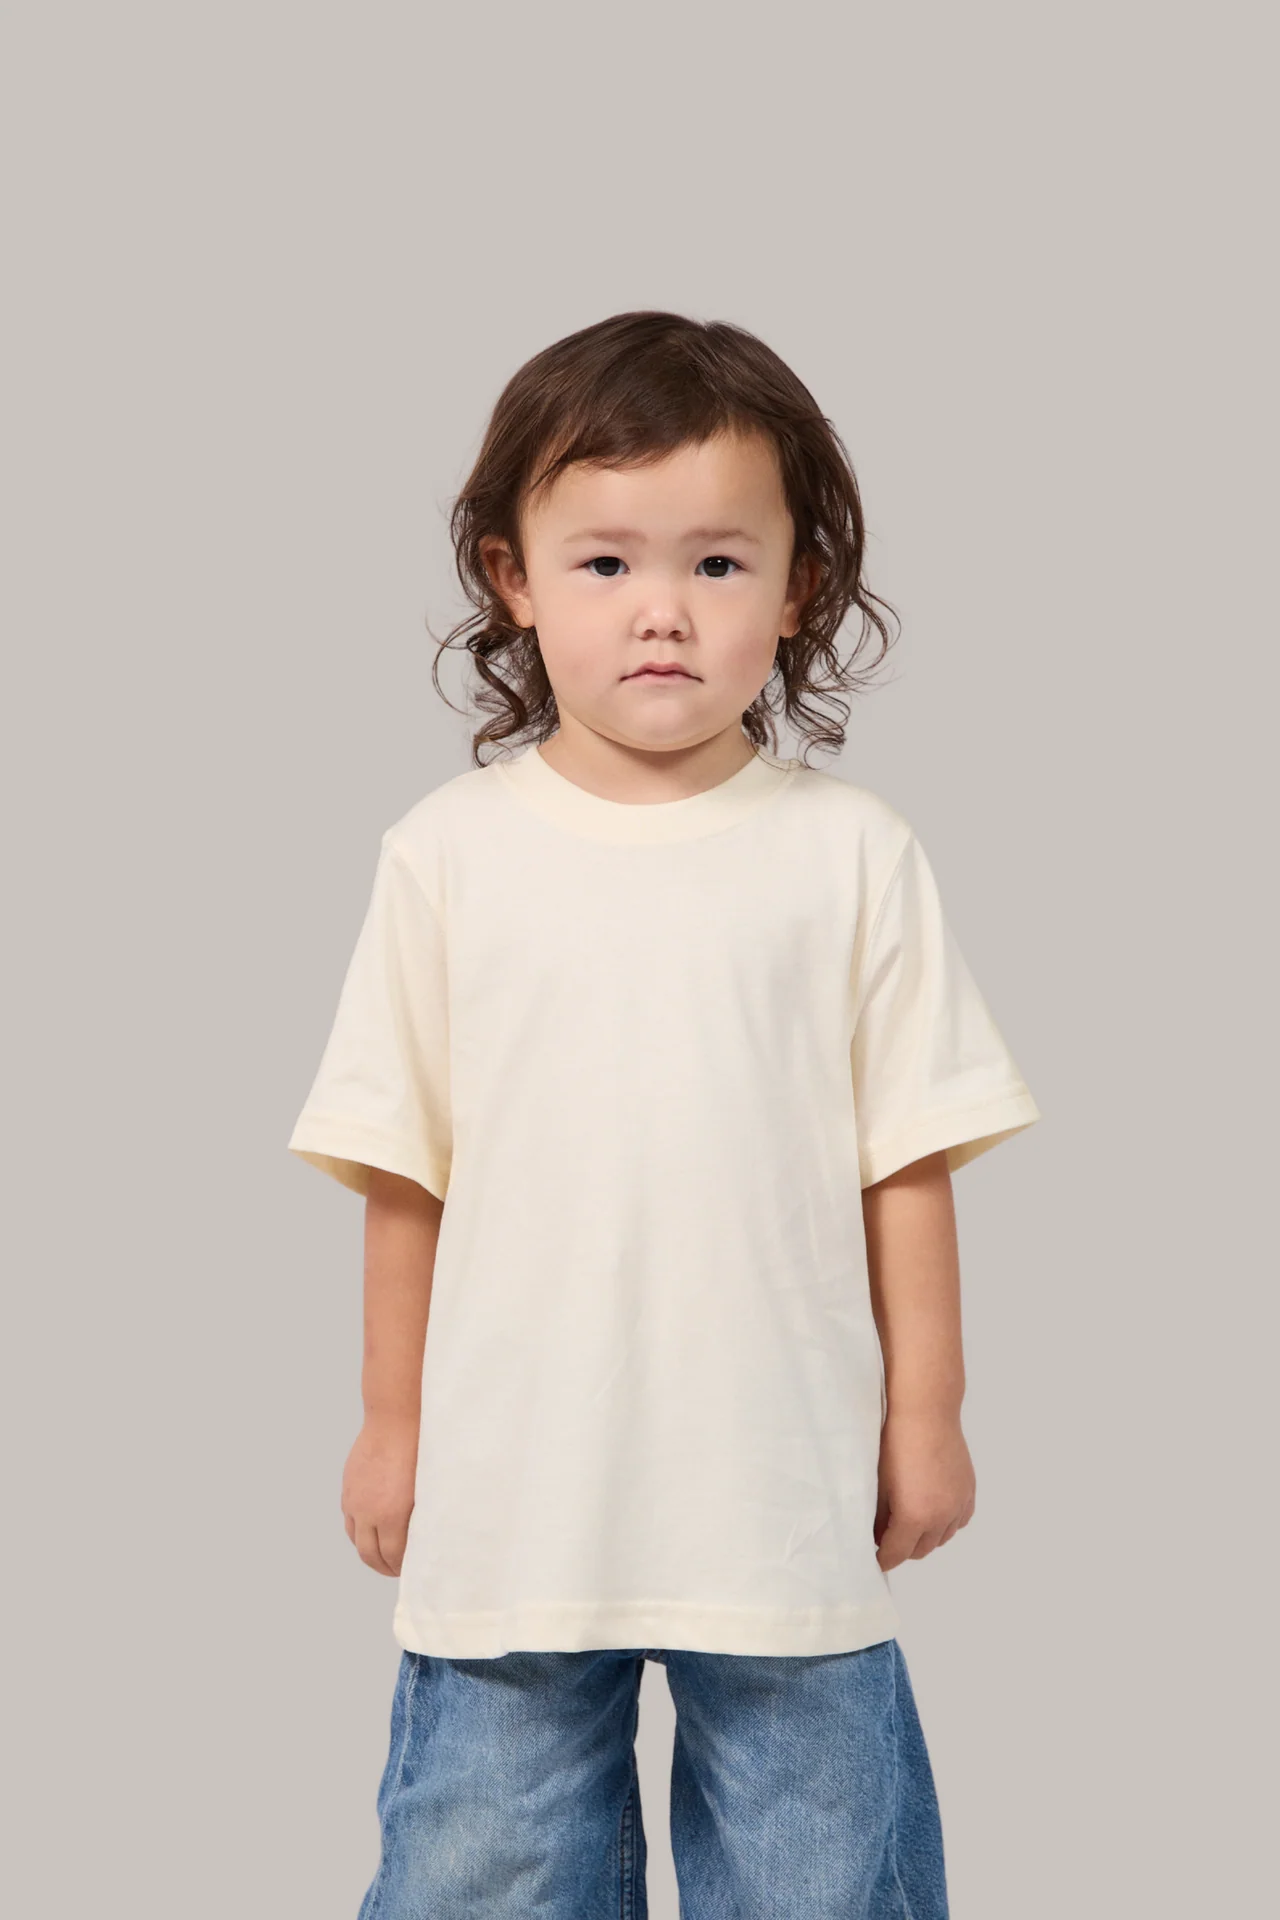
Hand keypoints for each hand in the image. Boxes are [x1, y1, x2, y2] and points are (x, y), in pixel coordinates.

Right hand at [342, 1415, 417, 1575]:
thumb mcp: (427, 1488)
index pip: (392, 1556)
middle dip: (384, 1567)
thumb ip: (423, 1517)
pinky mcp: (348, 1487)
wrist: (395, 1418)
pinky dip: (360, 1531)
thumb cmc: (420, 1449)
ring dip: (368, 1551)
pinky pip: (349, 1519)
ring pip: (355, 1538)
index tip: (411, 1570)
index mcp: (390, 1515)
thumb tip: (427, 1539)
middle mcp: (367, 1511)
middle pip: (369, 1554)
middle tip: (397, 1570)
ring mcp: (353, 1499)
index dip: (401, 1568)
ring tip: (384, 1554)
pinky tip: (373, 1528)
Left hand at [874, 1407, 975, 1571]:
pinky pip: (959, 1521)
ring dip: (925, 1537)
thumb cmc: (895, 1442)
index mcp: (915, 1517)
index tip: (875, 1559)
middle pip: (921, 1550)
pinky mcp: (969, 1491)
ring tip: (909, 1523)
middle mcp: (941, 1516)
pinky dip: (946, 1523)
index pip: (897, 1554)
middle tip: (888, 1538)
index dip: (883, 1559)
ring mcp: (959, 1504)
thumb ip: (880, 1517)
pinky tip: (933, 1511)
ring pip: (942, 1538)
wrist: (925, 1412)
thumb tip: (879, 1535)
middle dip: (903, 1549)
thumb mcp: (879, 1483)